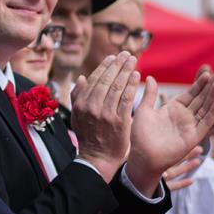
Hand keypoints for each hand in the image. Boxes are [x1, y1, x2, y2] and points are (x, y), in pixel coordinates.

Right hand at [71, 53, 141, 179]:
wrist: (97, 158)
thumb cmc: (88, 136)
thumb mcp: (76, 116)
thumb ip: (77, 97)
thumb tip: (82, 78)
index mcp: (81, 104)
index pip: (94, 80)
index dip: (104, 66)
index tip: (113, 57)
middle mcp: (92, 107)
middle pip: (107, 80)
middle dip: (117, 65)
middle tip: (126, 54)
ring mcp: (106, 114)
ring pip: (117, 87)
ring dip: (126, 71)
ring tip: (133, 61)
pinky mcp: (119, 121)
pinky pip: (127, 99)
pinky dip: (132, 85)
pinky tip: (137, 76)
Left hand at [126, 72, 213, 194]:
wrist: (142, 156)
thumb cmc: (140, 135)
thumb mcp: (143, 111)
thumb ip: (149, 95)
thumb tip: (149, 77)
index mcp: (173, 109)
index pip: (190, 93)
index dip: (199, 84)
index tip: (207, 72)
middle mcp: (184, 116)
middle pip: (201, 99)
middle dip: (211, 86)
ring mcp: (190, 126)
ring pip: (206, 108)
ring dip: (213, 96)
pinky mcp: (193, 137)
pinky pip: (205, 123)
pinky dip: (212, 113)